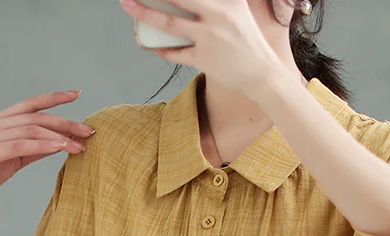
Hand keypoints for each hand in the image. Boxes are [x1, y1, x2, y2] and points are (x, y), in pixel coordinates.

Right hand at [0, 90, 94, 207]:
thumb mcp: (14, 157)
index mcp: (0, 120)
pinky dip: (43, 146)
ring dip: (58, 137)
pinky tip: (60, 148)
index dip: (53, 98)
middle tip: (88, 130)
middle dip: (65, 122)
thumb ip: (33, 148)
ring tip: (79, 145)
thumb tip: (58, 143)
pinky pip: (21, 145)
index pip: (31, 104)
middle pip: (36, 117)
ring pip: (31, 130)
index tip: (76, 94)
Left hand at [120, 0, 280, 97]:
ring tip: (128, 3)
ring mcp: (209, 38)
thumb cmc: (248, 42)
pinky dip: (160, 49)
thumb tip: (193, 2)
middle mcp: (217, 15)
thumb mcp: (237, 10)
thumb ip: (220, 1)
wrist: (261, 74)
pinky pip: (175, 53)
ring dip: (145, 13)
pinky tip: (148, 44)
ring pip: (169, 23)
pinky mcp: (203, 59)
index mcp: (227, 1)